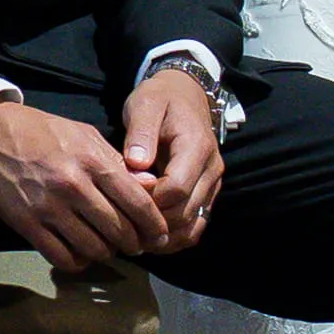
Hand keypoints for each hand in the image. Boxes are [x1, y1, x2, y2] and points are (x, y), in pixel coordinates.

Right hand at [0, 97, 186, 270]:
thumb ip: (116, 162)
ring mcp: (49, 208)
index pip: (137, 202)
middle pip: (119, 230)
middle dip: (133, 243)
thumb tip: (150, 186)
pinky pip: (62, 257)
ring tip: (107, 247)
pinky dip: (77, 262)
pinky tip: (80, 254)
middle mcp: (74, 186)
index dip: (154, 224)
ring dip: (106, 253)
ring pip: (93, 248)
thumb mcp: (84, 135)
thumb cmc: (41, 131)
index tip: (160, 234)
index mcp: (92, 161)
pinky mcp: (27, 224)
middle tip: (135, 245)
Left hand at [117, 67, 227, 244]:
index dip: (148, 199)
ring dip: (164, 237)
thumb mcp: (145, 105)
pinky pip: (195, 227)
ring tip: (132, 234)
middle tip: (120, 223)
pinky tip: (149, 237)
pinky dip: (174, 237)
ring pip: (192, 226)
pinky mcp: (207, 195)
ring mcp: (212, 185)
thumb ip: (141, 133)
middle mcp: (211, 170)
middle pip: (184, 213)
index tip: (123, 195)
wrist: (185, 95)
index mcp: (196, 147)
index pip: (176, 188)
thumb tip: (136, 163)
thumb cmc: (160, 99)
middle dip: (152, 223)